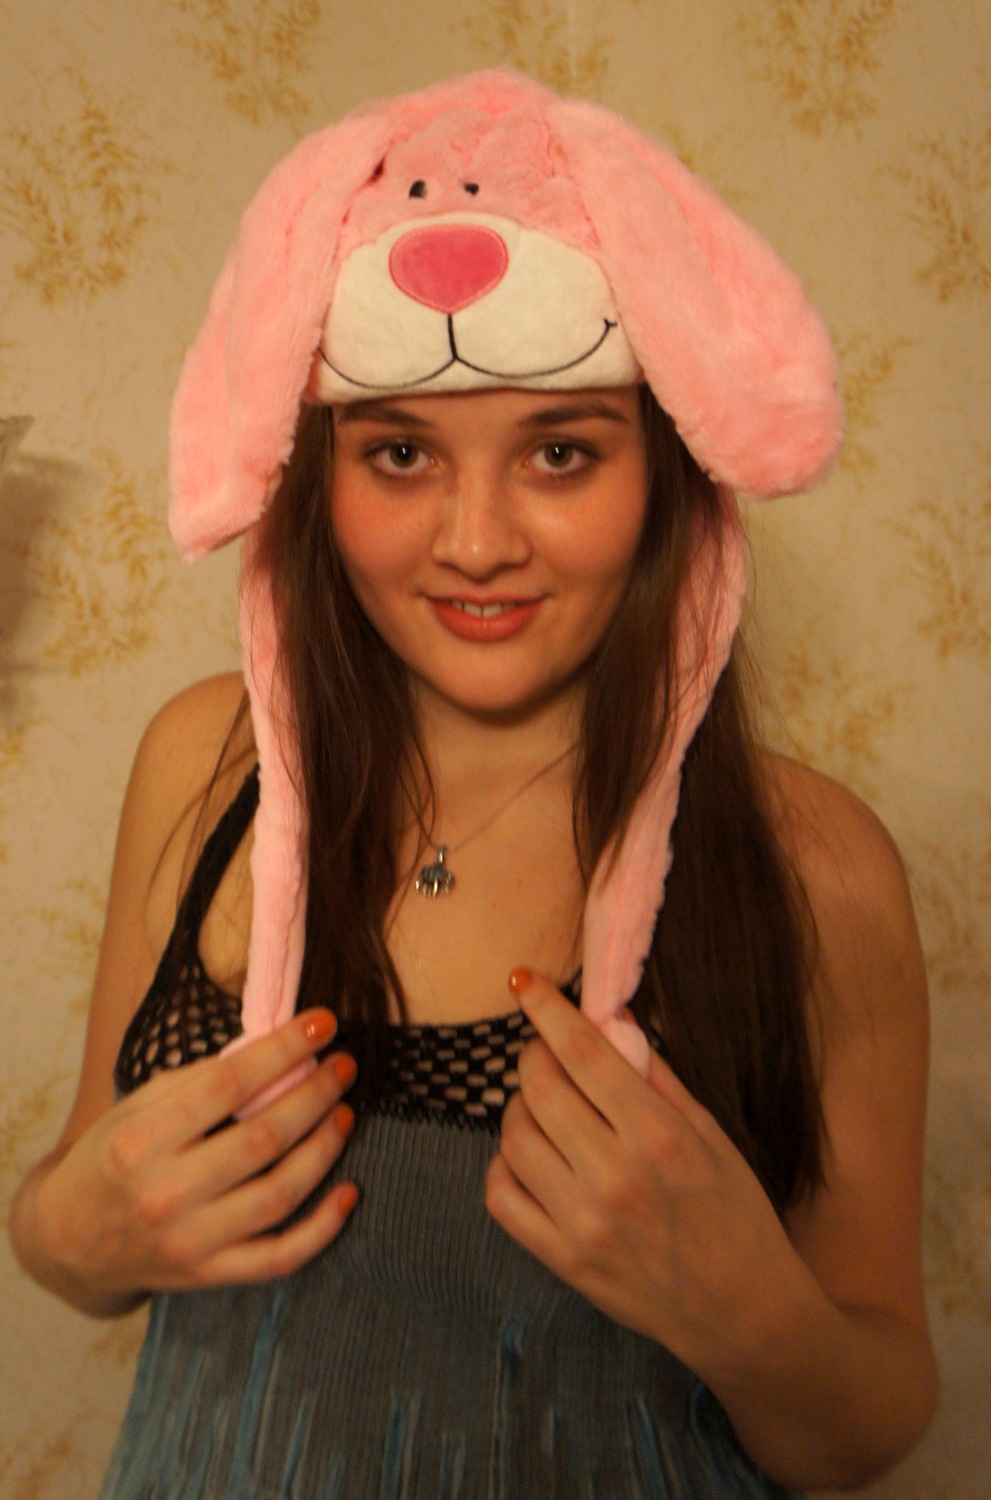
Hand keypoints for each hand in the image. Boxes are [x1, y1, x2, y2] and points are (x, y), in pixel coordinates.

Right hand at [34, 1010, 357, 1303]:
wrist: (68, 1240)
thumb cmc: (111, 1158)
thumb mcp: (135, 1107)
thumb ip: (196, 1081)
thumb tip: (269, 1052)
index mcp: (141, 1141)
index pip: (229, 1085)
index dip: (283, 1050)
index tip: (322, 1024)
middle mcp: (164, 1193)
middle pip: (263, 1138)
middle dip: (315, 1093)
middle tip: (344, 1065)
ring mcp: (188, 1242)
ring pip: (279, 1194)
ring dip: (324, 1148)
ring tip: (344, 1113)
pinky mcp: (207, 1276)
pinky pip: (279, 1257)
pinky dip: (322, 1228)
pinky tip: (349, 1192)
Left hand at [486, 971, 796, 1378]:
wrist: (744, 1311)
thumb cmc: (736, 1212)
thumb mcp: (710, 1132)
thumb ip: (655, 1075)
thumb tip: (609, 1018)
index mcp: (658, 1136)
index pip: (582, 1054)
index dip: (546, 1009)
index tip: (525, 982)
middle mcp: (614, 1176)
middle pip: (539, 1089)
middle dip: (533, 1056)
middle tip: (545, 1052)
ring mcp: (582, 1223)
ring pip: (513, 1138)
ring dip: (520, 1109)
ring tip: (546, 1108)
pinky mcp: (562, 1259)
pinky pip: (501, 1196)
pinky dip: (504, 1164)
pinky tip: (531, 1156)